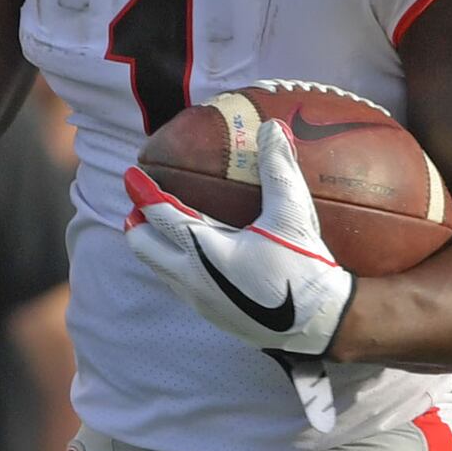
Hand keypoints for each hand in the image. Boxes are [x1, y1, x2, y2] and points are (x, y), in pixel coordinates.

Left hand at [121, 120, 356, 362]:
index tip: (131, 175)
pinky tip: (195, 256)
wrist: (320, 323)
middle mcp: (192, 280)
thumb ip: (278, 170)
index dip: (144, 192)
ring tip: (161, 227)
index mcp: (204, 253)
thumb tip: (271, 128)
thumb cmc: (305, 267)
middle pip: (145, 248)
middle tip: (140, 204)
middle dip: (138, 224)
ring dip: (156, 245)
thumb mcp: (292, 214)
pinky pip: (180, 285)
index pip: (162, 216)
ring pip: (160, 270)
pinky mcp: (213, 316)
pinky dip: (176, 264)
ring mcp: (199, 302)